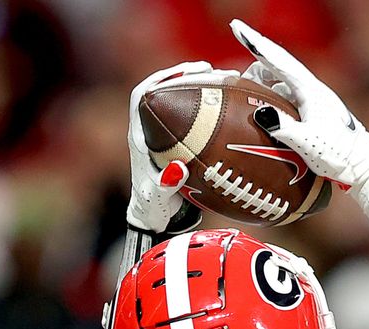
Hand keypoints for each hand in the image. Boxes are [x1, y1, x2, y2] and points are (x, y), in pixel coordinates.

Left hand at [127, 61, 235, 231]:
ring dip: (199, 88)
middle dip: (186, 75)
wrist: (153, 218)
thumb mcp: (158, 198)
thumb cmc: (152, 207)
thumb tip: (178, 169)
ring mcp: (164, 135)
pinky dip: (209, 108)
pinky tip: (229, 107)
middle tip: (212, 70)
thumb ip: (165, 185)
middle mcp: (150, 130)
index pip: (142, 95)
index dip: (160, 79)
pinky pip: (193, 118)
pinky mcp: (178, 143)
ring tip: (224, 81)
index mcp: (139, 136)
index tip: (184, 72)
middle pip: (164, 90)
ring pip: (179, 102)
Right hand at [230, 19, 368, 188]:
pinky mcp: (311, 111)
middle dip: (256, 53)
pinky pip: (283, 94)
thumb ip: (283, 128)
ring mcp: (311, 99)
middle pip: (277, 63)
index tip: (236, 27)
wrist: (361, 165)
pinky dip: (269, 94)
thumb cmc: (338, 154)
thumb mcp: (308, 142)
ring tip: (245, 89)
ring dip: (261, 79)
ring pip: (279, 80)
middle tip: (236, 50)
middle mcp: (310, 89)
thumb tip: (260, 112)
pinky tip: (261, 107)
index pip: (277, 60)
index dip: (255, 43)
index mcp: (309, 90)